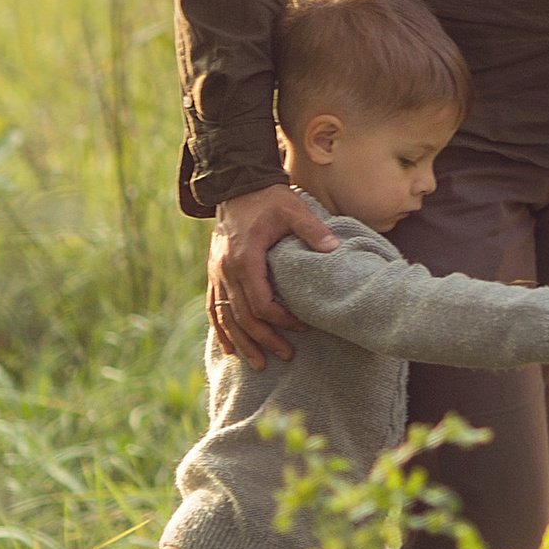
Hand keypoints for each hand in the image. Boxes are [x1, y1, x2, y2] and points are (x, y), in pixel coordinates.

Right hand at [207, 179, 333, 362]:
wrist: (238, 185)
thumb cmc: (269, 199)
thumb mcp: (293, 209)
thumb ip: (313, 229)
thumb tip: (334, 250)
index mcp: (246, 258)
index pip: (261, 302)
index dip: (282, 320)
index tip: (303, 327)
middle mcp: (226, 270)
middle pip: (243, 316)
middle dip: (263, 340)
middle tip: (285, 356)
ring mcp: (217, 273)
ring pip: (225, 317)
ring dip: (241, 342)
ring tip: (258, 364)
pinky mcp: (215, 273)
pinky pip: (213, 307)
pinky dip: (221, 330)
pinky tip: (229, 349)